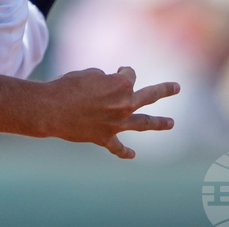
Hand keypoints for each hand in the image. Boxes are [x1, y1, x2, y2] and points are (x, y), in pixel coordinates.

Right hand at [44, 66, 179, 158]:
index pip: (129, 75)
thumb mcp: (89, 74)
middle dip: (164, 90)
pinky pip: (118, 147)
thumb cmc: (68, 86)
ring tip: (171, 123)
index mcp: (122, 85)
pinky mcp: (105, 138)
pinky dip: (125, 152)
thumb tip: (109, 91)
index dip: (119, 73)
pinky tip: (133, 155)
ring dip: (158, 123)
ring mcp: (117, 124)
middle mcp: (124, 105)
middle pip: (149, 96)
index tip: (111, 73)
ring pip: (143, 124)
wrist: (51, 109)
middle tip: (176, 87)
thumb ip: (106, 81)